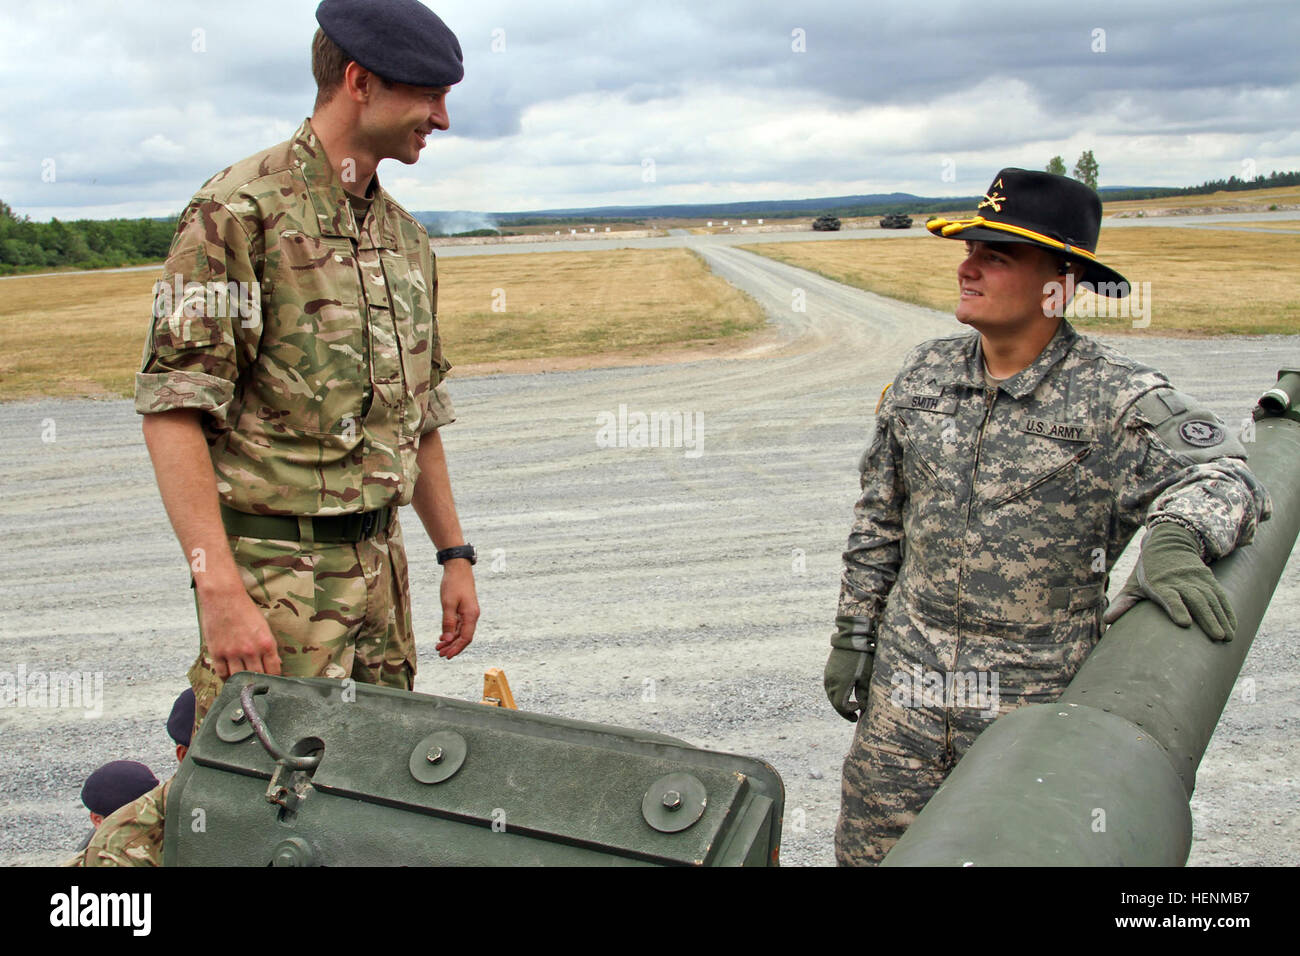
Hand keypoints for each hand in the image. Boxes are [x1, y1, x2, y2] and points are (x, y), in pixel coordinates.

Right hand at [196, 584, 281, 677]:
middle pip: (257, 677)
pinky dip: (227, 679)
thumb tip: (275, 665)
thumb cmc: (246, 610)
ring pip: (239, 678)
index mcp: (266, 643)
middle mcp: (251, 650)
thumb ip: (268, 647)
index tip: (273, 684)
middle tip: (258, 688)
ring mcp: (232, 653)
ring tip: (244, 686)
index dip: (274, 680)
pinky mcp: (217, 652)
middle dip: (259, 684)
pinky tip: (230, 679)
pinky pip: (222, 674)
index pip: (274, 671)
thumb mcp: (264, 627)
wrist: (224, 597)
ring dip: (242, 683)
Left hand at [436, 560, 478, 658]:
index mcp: (471, 615)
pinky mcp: (464, 609)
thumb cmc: (453, 584)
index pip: (465, 638)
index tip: (446, 656)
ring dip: (451, 640)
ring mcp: (469, 612)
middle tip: (440, 654)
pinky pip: (459, 625)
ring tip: (439, 647)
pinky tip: (443, 636)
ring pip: (461, 632)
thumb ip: (448, 622)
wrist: (458, 568)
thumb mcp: (448, 604)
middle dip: (452, 647)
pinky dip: (451, 632)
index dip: (456, 648)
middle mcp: (472, 616)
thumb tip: (447, 640)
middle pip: (464, 637)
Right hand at [824, 616, 877, 720]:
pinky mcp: (828, 671)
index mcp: (840, 684)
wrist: (851, 639)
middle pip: (834, 703)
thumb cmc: (862, 658)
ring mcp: (828, 676)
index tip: (859, 710)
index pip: (840, 706)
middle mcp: (830, 682)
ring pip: (830, 696)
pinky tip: (845, 694)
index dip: (849, 712)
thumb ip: (863, 694)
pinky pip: (830, 688)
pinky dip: (836, 694)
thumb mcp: (866, 677)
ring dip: (839, 704)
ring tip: (850, 707)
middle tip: (854, 717)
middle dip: (844, 711)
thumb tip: (862, 707)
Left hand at [1103, 521, 1235, 640]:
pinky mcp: (1208, 578)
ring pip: (1211, 598)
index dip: (1177, 608)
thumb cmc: (1148, 572)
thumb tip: (1107, 620)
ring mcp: (1196, 578)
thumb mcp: (1133, 585)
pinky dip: (1228, 610)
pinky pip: (1220, 595)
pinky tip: (1234, 626)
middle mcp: (1179, 580)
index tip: (1184, 622)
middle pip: (1195, 599)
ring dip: (1221, 618)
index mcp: (1159, 583)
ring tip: (1227, 638)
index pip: (1169, 596)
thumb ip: (1122, 603)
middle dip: (1207, 619)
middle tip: (1217, 638)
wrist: (1167, 543)